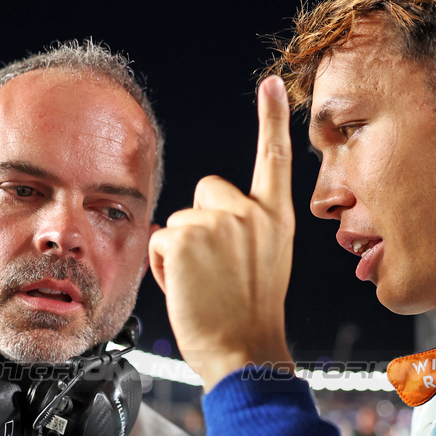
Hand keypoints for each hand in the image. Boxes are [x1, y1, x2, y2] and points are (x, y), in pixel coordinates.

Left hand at [149, 76, 296, 389]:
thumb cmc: (250, 320)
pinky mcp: (184, 238)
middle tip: (216, 270)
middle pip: (206, 191)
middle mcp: (250, 213)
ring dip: (180, 252)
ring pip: (178, 222)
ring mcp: (217, 223)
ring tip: (204, 287)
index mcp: (276, 219)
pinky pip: (159, 240)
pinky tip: (186, 289)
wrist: (244, 352)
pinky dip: (162, 267)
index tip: (272, 83)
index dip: (272, 118)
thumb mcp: (264, 265)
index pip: (274, 158)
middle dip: (200, 223)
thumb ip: (246, 233)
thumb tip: (206, 223)